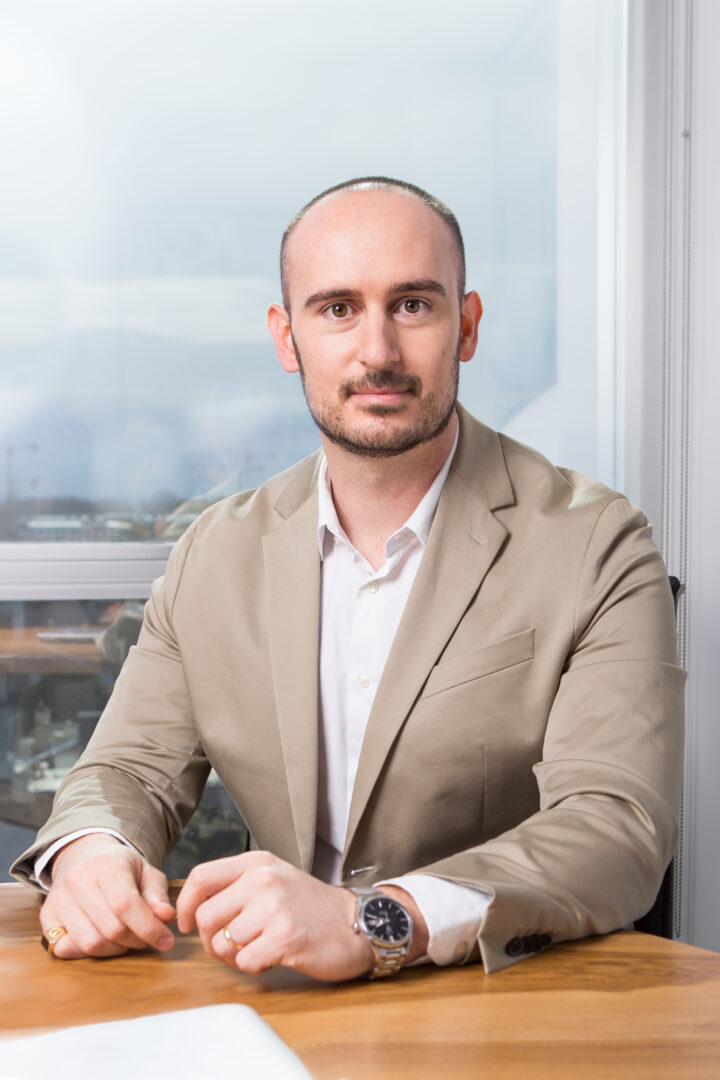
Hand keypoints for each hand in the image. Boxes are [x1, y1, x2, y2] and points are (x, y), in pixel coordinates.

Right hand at [40, 834, 175, 958]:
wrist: (86, 856)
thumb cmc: (121, 869)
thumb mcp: (146, 873)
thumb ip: (158, 896)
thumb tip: (166, 917)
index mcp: (106, 864)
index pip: (126, 905)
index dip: (149, 929)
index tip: (166, 941)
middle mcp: (78, 879)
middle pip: (110, 928)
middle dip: (135, 941)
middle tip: (146, 940)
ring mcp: (59, 898)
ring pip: (89, 942)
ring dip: (115, 950)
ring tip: (127, 941)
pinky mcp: (47, 915)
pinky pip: (65, 949)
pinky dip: (87, 953)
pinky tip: (103, 942)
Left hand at [176, 851, 425, 980]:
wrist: (358, 922)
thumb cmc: (311, 906)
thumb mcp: (274, 879)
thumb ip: (238, 886)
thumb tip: (192, 908)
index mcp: (257, 863)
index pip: (201, 877)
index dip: (185, 905)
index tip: (186, 923)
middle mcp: (263, 880)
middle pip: (205, 918)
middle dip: (212, 940)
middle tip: (233, 946)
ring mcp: (274, 908)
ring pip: (222, 943)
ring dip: (234, 956)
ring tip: (259, 949)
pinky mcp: (285, 937)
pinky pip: (244, 962)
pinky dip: (254, 967)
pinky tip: (273, 957)